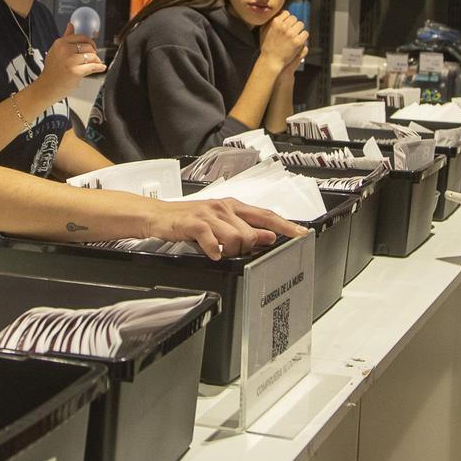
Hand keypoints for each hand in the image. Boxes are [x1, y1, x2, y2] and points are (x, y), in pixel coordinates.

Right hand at [35, 33, 104, 100]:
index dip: (89, 42)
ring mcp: (70, 61)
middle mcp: (65, 50)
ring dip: (96, 60)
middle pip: (88, 46)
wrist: (47, 87)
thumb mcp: (56, 50)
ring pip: (92, 55)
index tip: (92, 47)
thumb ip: (66, 37)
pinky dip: (99, 67)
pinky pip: (92, 66)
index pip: (81, 37)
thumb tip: (71, 25)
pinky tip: (101, 68)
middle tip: (93, 57)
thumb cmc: (52, 70)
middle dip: (93, 52)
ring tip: (95, 64)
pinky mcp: (76, 71)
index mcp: (60, 43)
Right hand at [149, 198, 307, 260]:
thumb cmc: (189, 219)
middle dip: (247, 248)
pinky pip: (213, 241)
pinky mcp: (194, 223)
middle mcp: (224, 207)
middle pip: (252, 233)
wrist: (158, 215)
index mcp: (233, 206)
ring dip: (230, 251)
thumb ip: (245, 228)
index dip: (286, 225)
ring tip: (219, 251)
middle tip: (231, 251)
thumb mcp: (220, 222)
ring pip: (236, 239)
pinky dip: (215, 251)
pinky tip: (212, 254)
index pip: (266, 215)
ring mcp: (209, 214)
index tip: (302, 233)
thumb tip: (269, 237)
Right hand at [258, 12, 308, 71]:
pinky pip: (305, 33)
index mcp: (275, 22)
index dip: (287, 18)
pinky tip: (299, 40)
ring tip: (295, 35)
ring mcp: (291, 34)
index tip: (287, 24)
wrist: (271, 60)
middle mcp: (284, 26)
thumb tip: (278, 14)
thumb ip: (270, 21)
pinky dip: (303, 36)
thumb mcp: (263, 31)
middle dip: (293, 24)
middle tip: (291, 30)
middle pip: (294, 18)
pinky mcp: (298, 41)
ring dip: (298, 29)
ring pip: (301, 24)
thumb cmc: (267, 46)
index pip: (286, 13)